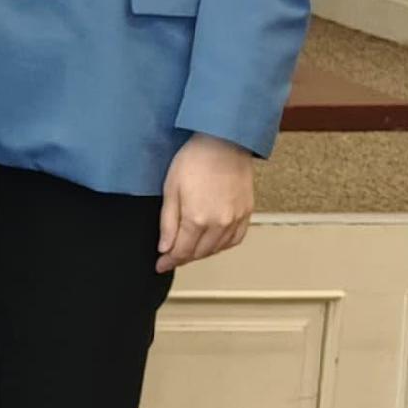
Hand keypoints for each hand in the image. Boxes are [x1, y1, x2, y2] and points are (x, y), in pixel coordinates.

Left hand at [156, 133, 255, 268]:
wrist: (224, 142)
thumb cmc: (195, 159)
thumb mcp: (171, 190)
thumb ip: (168, 223)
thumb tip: (165, 248)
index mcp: (197, 219)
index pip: (181, 251)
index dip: (169, 261)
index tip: (160, 265)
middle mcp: (219, 224)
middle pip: (199, 253)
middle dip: (183, 258)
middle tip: (170, 258)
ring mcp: (235, 220)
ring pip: (217, 249)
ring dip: (201, 253)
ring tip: (188, 250)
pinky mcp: (246, 213)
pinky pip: (234, 240)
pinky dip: (222, 246)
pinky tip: (213, 243)